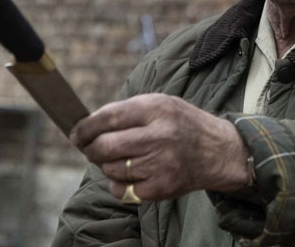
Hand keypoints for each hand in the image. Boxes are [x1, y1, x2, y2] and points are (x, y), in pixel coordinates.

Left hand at [69, 93, 249, 200]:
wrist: (219, 151)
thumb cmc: (183, 124)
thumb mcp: (161, 104)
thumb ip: (127, 111)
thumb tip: (87, 125)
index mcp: (157, 109)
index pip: (108, 117)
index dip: (85, 127)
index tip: (76, 133)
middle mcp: (160, 135)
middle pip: (104, 147)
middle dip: (90, 149)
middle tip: (91, 149)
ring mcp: (161, 163)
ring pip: (111, 169)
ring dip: (107, 166)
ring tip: (122, 159)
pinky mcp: (161, 187)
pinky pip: (121, 190)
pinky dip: (119, 184)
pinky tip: (132, 174)